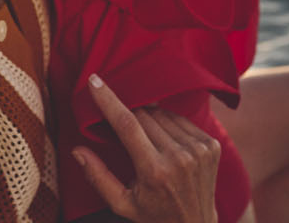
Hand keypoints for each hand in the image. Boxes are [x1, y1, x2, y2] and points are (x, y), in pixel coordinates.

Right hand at [73, 74, 221, 222]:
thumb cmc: (153, 215)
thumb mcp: (120, 203)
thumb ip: (97, 176)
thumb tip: (77, 150)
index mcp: (155, 171)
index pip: (127, 124)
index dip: (108, 100)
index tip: (95, 81)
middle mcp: (180, 157)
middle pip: (144, 115)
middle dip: (127, 113)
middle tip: (119, 126)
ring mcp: (199, 149)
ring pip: (162, 114)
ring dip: (147, 117)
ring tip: (143, 139)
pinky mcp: (211, 145)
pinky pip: (180, 119)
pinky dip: (166, 123)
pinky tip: (162, 140)